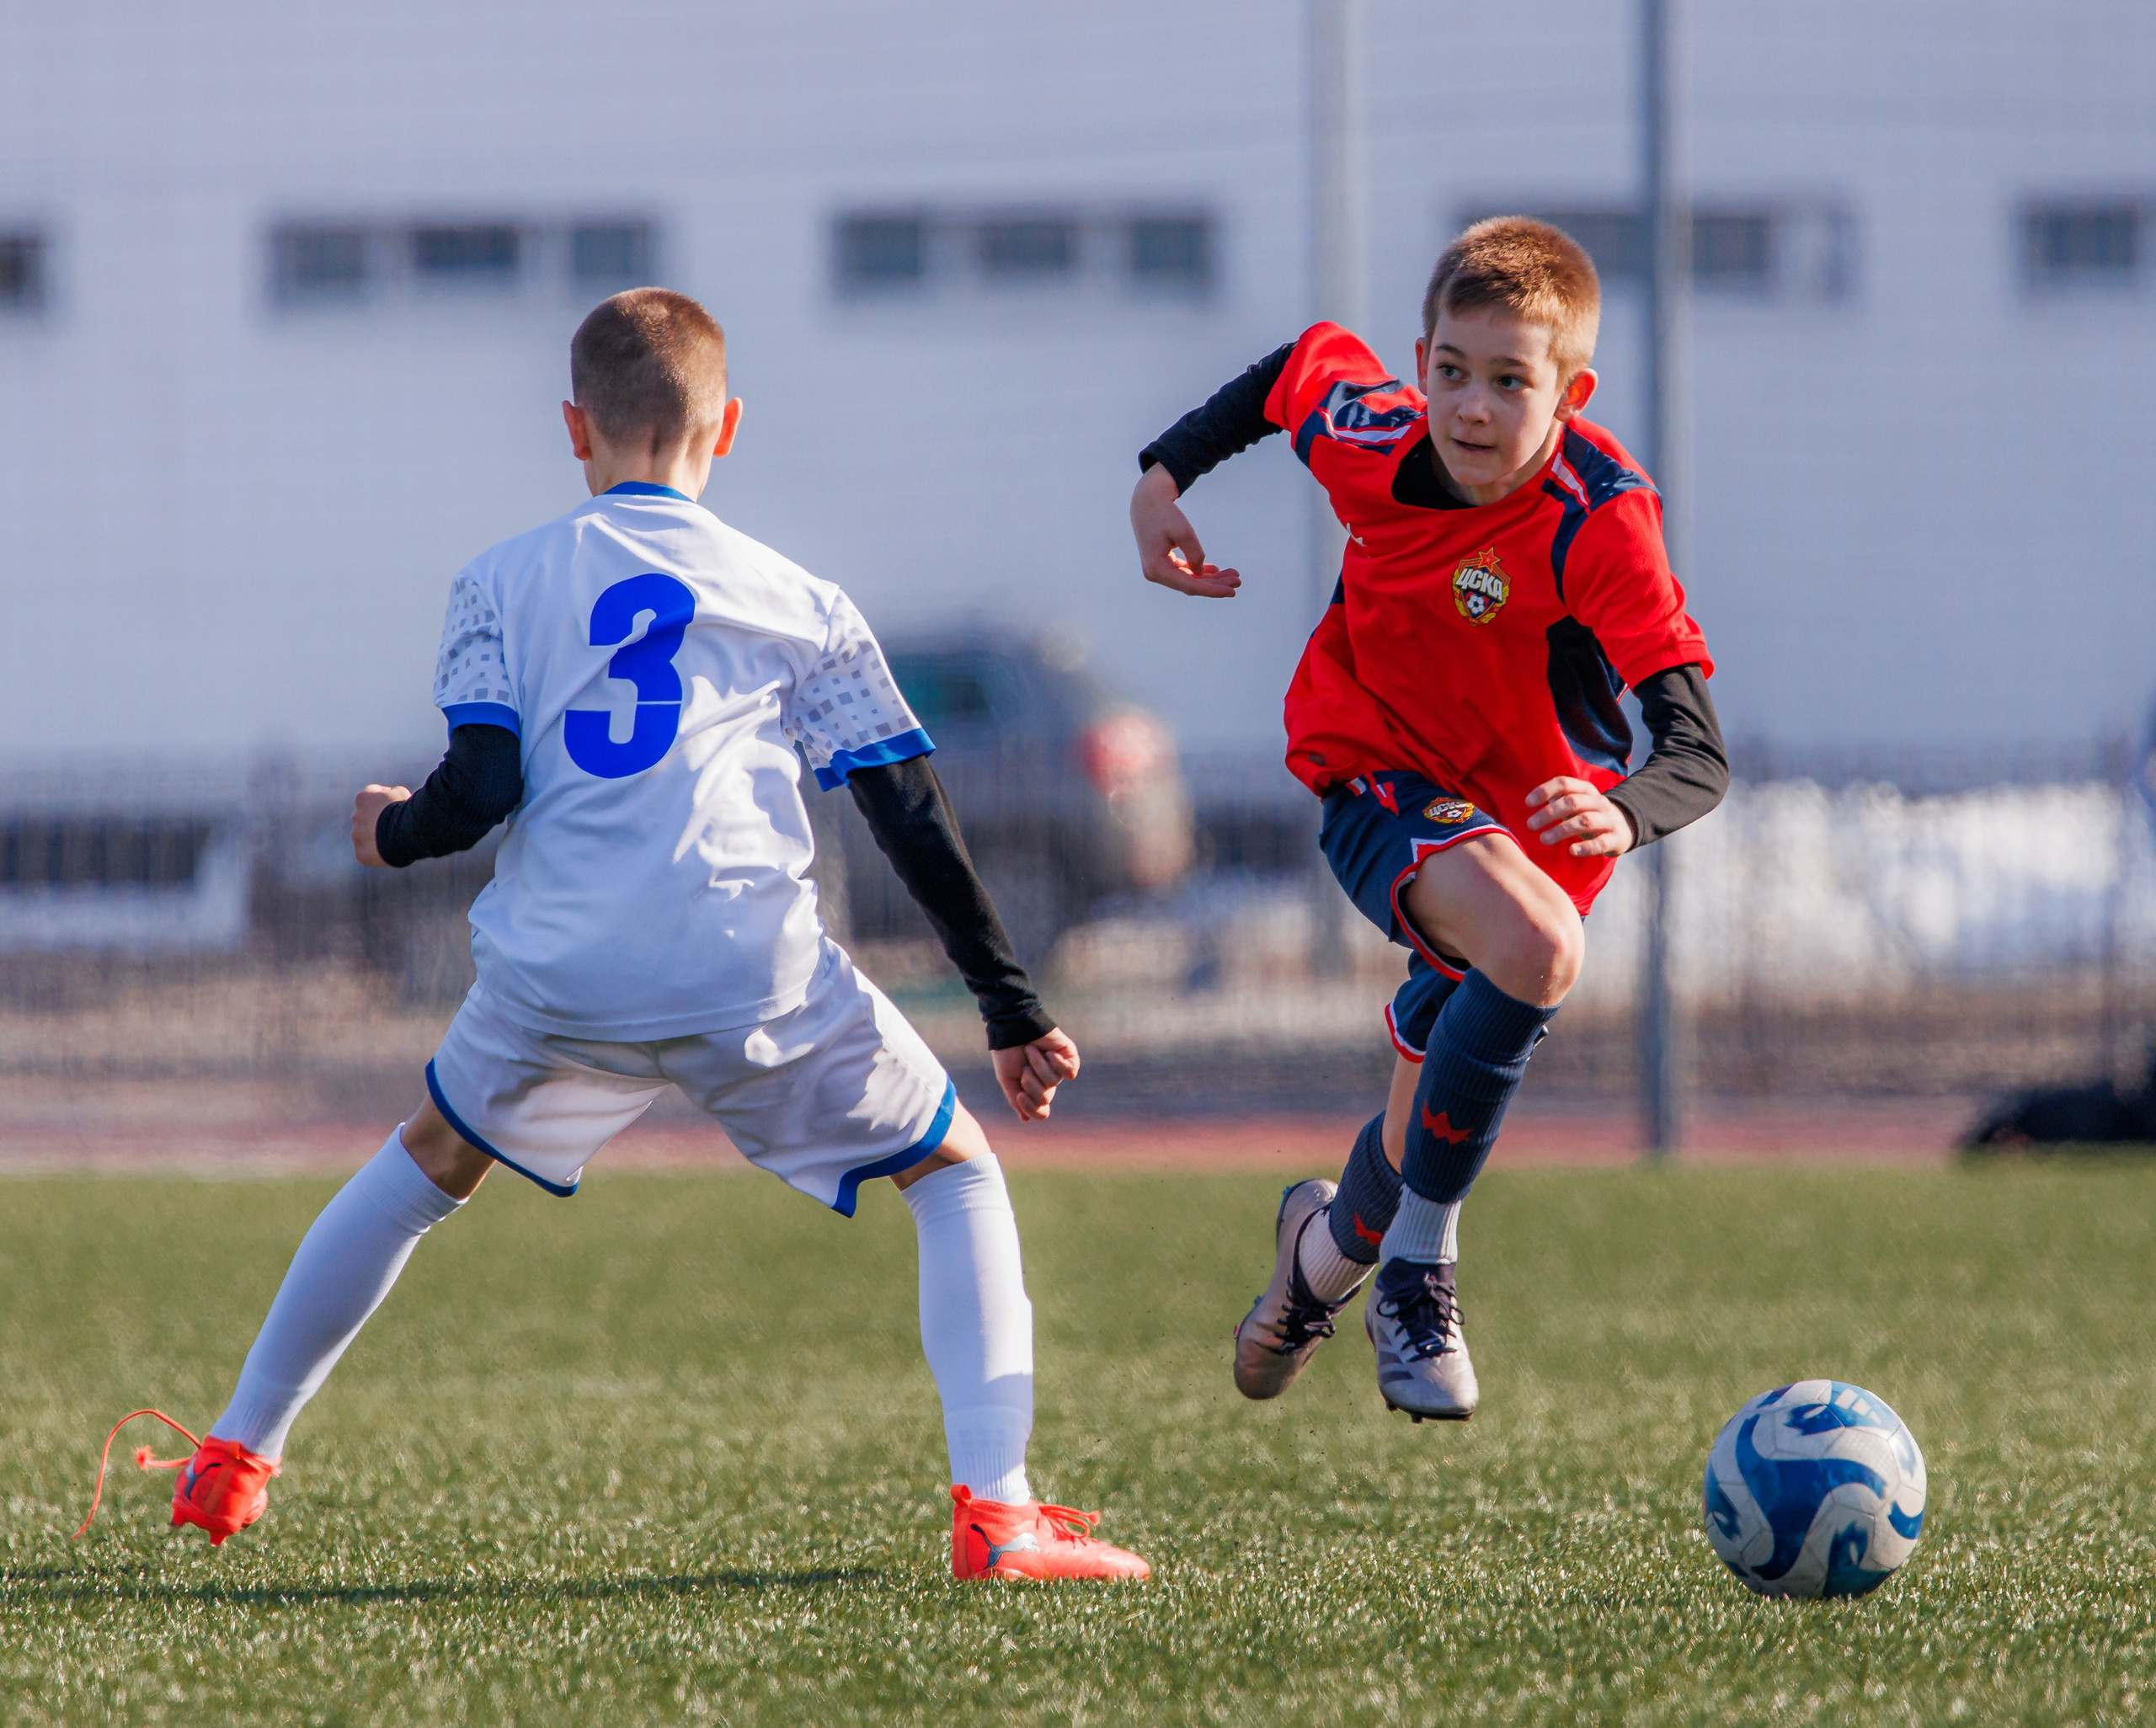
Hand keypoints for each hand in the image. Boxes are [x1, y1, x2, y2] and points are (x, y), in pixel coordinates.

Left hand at [351, 783, 411, 867]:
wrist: (405, 834)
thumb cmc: (405, 811)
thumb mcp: (401, 793)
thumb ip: (390, 793)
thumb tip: (390, 796)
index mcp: (363, 798)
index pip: (371, 796)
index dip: (385, 800)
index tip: (395, 806)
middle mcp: (355, 816)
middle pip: (365, 818)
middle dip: (377, 820)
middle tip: (395, 825)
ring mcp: (356, 836)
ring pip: (365, 837)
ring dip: (375, 837)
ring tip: (394, 840)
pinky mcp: (361, 853)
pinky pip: (368, 853)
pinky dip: (376, 853)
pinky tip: (390, 851)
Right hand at [992, 1029, 1080, 1121]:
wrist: (1012, 1027)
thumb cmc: (1007, 1052)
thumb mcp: (1008, 1079)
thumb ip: (1016, 1100)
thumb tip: (1026, 1120)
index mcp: (1033, 1088)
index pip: (1041, 1112)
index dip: (1031, 1107)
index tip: (1020, 1094)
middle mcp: (1047, 1081)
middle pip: (1046, 1099)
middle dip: (1032, 1083)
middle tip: (1024, 1068)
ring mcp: (1059, 1068)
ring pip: (1053, 1082)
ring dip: (1039, 1066)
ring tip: (1031, 1051)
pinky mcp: (1069, 1055)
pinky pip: (1071, 1072)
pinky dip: (1058, 1063)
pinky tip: (1049, 1053)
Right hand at [1130, 465, 1240, 597]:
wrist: (1147, 501)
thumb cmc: (1164, 514)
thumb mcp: (1183, 531)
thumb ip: (1194, 553)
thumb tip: (1201, 573)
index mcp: (1157, 568)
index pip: (1189, 586)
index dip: (1213, 590)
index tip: (1232, 592)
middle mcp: (1155, 574)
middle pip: (1191, 585)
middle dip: (1216, 585)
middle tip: (1238, 581)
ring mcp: (1157, 570)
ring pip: (1189, 580)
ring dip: (1211, 579)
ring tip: (1233, 574)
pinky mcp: (1162, 564)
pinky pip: (1184, 572)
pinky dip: (1200, 572)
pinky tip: (1216, 570)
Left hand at [1524, 776, 1634, 858]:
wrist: (1625, 827)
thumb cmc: (1590, 815)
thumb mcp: (1577, 803)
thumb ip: (1558, 800)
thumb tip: (1534, 800)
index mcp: (1586, 790)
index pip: (1564, 783)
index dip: (1545, 791)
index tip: (1528, 803)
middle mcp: (1598, 802)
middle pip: (1572, 802)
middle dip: (1549, 813)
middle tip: (1530, 825)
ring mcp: (1608, 820)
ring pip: (1585, 821)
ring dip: (1561, 830)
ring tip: (1544, 839)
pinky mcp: (1616, 839)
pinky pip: (1601, 843)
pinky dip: (1586, 847)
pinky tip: (1571, 850)